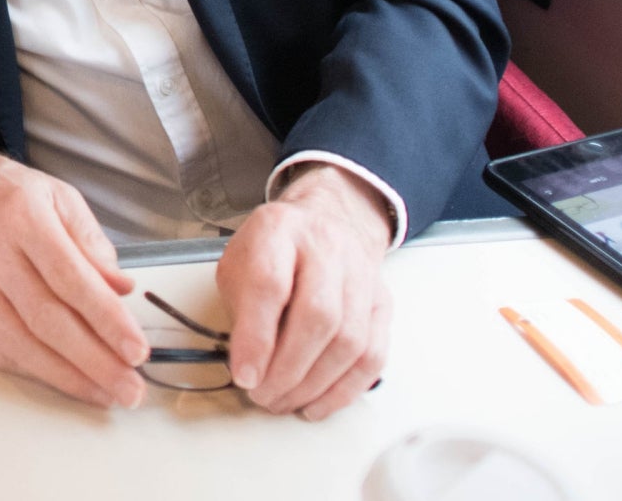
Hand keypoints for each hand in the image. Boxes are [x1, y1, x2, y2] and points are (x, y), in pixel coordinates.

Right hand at [0, 134, 148, 408]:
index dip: (106, 318)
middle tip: (130, 387)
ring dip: (69, 377)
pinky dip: (37, 371)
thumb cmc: (1, 193)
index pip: (70, 277)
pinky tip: (68, 381)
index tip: (136, 350)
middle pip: (47, 319)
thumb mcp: (56, 196)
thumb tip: (120, 288)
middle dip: (94, 360)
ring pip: (22, 343)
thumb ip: (91, 241)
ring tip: (107, 393)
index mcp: (22, 217)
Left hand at [216, 164, 393, 417]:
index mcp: (278, 230)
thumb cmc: (273, 249)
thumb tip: (249, 368)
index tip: (244, 375)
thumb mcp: (238, 264)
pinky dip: (344, 389)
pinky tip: (318, 403)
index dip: (256, 338)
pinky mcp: (383, 303)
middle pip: (318, 316)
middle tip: (263, 396)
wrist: (326, 220)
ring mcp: (361, 274)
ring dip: (314, 384)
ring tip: (284, 402)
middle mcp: (326, 246)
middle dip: (288, 369)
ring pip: (349, 340)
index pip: (270, 285)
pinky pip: (373, 355)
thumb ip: (241, 309)